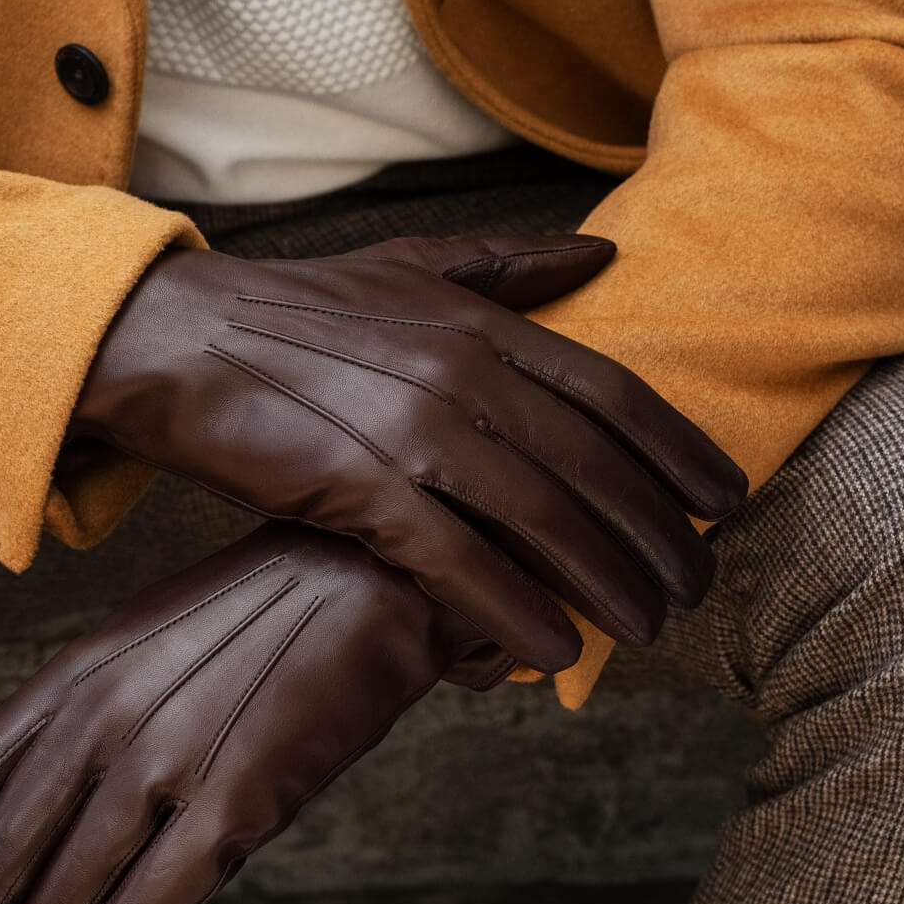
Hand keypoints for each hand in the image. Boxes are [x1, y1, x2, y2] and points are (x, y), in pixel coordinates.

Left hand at [0, 523, 504, 903]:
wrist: (367, 580)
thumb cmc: (255, 620)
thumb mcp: (150, 644)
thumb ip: (92, 714)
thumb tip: (42, 809)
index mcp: (84, 668)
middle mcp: (113, 711)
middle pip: (8, 841)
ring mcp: (177, 753)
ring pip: (69, 881)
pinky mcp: (244, 797)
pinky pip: (155, 900)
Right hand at [66, 234, 746, 670]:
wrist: (179, 340)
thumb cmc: (291, 313)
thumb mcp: (407, 266)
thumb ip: (506, 264)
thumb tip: (599, 254)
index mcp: (480, 321)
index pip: (611, 392)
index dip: (678, 451)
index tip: (725, 501)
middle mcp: (463, 371)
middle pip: (593, 465)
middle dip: (659, 534)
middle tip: (700, 587)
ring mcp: (414, 429)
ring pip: (542, 518)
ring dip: (607, 581)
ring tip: (650, 629)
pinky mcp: (361, 488)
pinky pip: (460, 561)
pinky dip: (514, 608)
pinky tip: (555, 650)